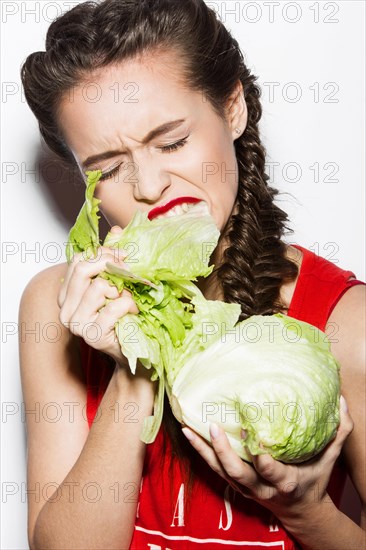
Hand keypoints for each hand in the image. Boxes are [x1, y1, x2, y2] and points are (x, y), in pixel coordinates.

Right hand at [58, 226, 137, 366]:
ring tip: (130, 301)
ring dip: (122, 291)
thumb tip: (117, 231)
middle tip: (129, 268)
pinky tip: (133, 312)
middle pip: (83, 269)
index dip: (101, 253)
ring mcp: (76, 323)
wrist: (132, 352)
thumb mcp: (117, 284)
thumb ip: (113, 259)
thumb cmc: (123, 319)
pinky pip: (114, 306)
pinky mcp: (92, 335)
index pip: (76, 261)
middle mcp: (66, 309)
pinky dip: (128, 305)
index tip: (122, 255)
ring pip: (98, 286)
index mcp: (67, 295)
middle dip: (110, 264)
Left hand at [182, 396, 352, 524]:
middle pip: (238, 473)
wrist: (300, 512)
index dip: (259, 456)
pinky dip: (201, 453)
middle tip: (213, 428)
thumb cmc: (313, 481)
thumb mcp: (329, 460)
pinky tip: (189, 435)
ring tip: (189, 429)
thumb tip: (342, 400)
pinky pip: (214, 469)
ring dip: (204, 451)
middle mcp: (262, 487)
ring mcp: (246, 488)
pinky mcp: (235, 484)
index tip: (251, 432)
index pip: (269, 470)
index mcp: (285, 482)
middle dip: (223, 452)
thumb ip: (337, 432)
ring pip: (220, 472)